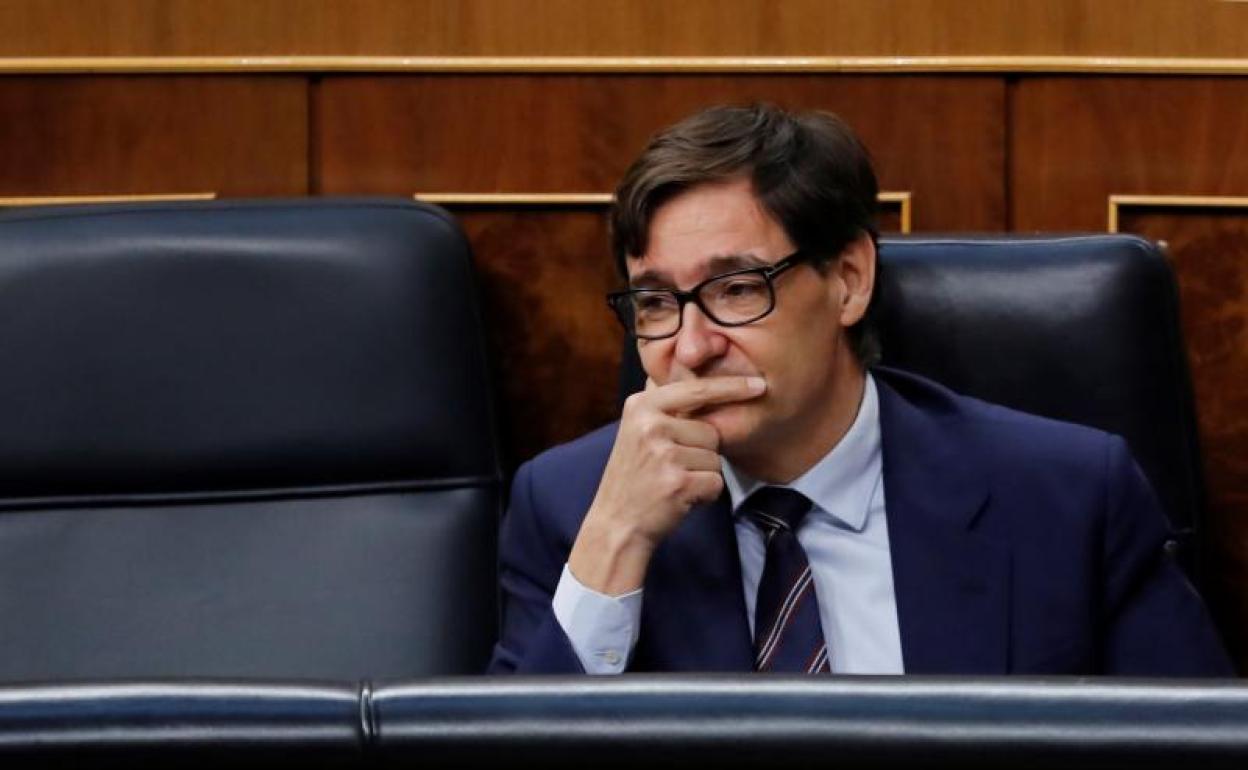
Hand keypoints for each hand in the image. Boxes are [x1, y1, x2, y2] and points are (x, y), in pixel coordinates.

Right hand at [567, 375, 766, 594]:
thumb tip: (697, 375)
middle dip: (703, 452)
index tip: (758, 384)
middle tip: (672, 468)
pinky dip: (705, 495)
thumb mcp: (637, 431)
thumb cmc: (634, 478)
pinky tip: (680, 498)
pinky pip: (715, 482)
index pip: (696, 389)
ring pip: (715, 458)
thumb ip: (665, 407)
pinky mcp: (677, 482)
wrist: (616, 525)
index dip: (730, 387)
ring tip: (673, 483)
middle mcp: (650, 425)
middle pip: (712, 430)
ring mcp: (663, 453)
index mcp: (641, 406)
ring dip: (703, 475)